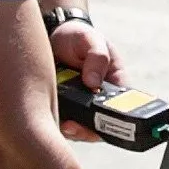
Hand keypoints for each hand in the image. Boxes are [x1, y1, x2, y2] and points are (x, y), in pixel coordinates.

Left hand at [52, 18, 122, 141]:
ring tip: (62, 123)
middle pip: (99, 126)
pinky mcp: (63, 110)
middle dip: (86, 131)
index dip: (112, 121)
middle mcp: (99, 101)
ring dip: (70, 130)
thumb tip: (93, 83)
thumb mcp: (91, 39)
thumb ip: (97, 57)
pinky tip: (48, 117)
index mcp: (115, 85)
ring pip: (79, 129)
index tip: (98, 121)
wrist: (53, 37)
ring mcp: (80, 108)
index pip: (120, 110)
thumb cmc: (78, 37)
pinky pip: (61, 125)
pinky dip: (55, 124)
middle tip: (72, 126)